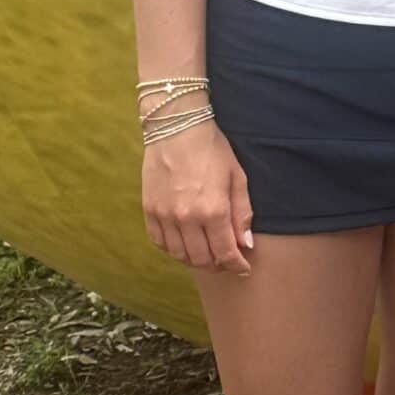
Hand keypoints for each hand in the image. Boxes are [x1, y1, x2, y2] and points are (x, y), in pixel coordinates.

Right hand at [142, 118, 254, 274]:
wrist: (176, 127)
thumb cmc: (212, 148)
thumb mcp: (237, 176)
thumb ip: (242, 212)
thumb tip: (245, 244)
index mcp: (213, 210)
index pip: (225, 253)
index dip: (236, 265)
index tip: (242, 268)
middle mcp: (187, 218)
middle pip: (202, 259)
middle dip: (218, 265)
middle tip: (226, 260)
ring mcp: (165, 216)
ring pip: (180, 255)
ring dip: (195, 260)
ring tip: (207, 253)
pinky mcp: (149, 211)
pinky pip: (160, 243)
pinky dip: (173, 249)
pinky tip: (184, 243)